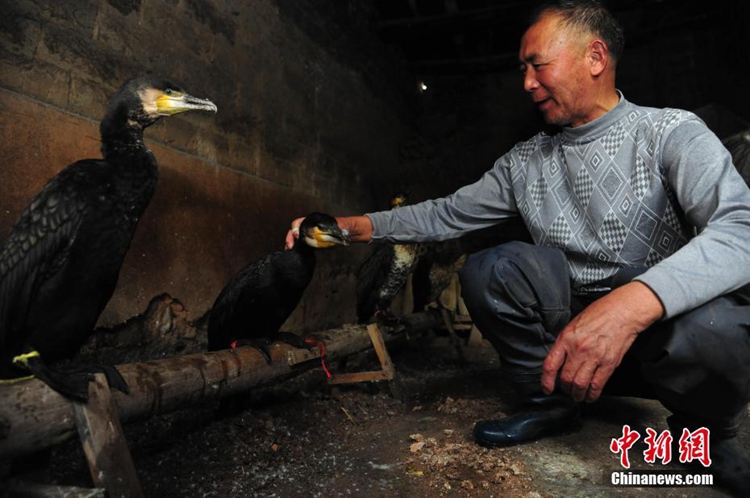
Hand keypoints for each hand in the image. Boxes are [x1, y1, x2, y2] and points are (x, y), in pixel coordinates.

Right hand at [285, 215, 373, 249]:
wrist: (347, 233)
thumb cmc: (342, 228)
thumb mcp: (335, 227)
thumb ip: (327, 229)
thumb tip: (320, 232)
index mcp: (313, 221)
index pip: (299, 222)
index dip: (296, 228)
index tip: (296, 235)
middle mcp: (309, 227)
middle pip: (295, 230)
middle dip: (290, 237)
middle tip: (290, 246)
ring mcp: (310, 235)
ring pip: (296, 238)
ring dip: (291, 243)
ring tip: (289, 250)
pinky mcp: (312, 243)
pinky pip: (301, 244)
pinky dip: (296, 248)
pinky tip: (293, 253)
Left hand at [541, 282, 663, 402]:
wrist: (622, 311)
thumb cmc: (599, 314)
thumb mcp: (573, 324)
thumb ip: (565, 343)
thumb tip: (558, 360)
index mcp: (566, 339)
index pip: (551, 365)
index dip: (546, 381)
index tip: (547, 388)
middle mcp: (578, 349)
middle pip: (566, 378)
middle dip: (564, 388)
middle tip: (565, 390)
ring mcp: (594, 357)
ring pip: (580, 384)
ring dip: (577, 394)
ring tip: (577, 396)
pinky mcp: (609, 363)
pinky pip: (598, 384)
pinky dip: (592, 394)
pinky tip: (590, 396)